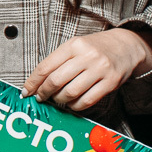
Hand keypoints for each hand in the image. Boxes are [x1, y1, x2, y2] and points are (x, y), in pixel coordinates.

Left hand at [24, 29, 151, 111]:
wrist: (126, 46)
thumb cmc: (95, 48)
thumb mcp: (75, 46)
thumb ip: (58, 61)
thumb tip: (37, 83)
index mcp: (74, 45)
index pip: (46, 66)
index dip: (33, 82)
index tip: (26, 91)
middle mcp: (87, 56)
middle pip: (56, 81)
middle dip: (44, 92)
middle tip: (40, 97)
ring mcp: (100, 69)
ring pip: (70, 93)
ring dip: (59, 100)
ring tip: (58, 98)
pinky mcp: (110, 82)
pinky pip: (87, 100)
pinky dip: (75, 106)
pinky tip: (72, 103)